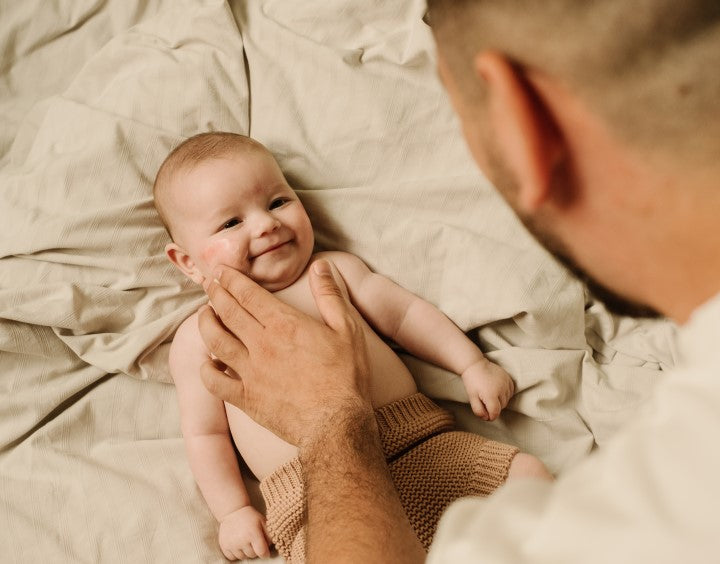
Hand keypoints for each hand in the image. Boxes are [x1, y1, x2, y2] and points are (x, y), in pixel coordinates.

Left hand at [197, 260, 372, 446]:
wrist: (336, 425)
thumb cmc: (346, 377)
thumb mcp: (347, 329)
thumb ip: (330, 295)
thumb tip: (320, 265)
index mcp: (284, 324)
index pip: (248, 294)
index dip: (231, 279)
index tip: (221, 271)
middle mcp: (261, 344)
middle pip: (227, 312)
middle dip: (214, 293)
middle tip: (208, 283)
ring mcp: (250, 372)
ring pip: (215, 341)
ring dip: (206, 324)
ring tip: (204, 314)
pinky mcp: (246, 398)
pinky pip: (214, 382)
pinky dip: (206, 369)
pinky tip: (208, 362)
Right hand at [218, 506, 269, 560]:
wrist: (233, 511)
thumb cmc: (250, 517)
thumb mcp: (262, 522)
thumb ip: (269, 535)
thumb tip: (271, 547)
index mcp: (253, 533)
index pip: (262, 552)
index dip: (265, 553)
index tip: (265, 551)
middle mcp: (242, 540)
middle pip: (252, 555)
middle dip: (255, 550)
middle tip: (253, 541)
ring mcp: (232, 544)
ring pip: (242, 557)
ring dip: (245, 552)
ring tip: (245, 541)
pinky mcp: (224, 546)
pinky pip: (232, 557)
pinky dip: (236, 553)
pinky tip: (238, 544)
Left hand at [461, 358, 514, 419]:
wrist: (475, 364)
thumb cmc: (472, 382)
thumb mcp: (471, 397)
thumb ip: (478, 410)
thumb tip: (487, 418)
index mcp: (490, 395)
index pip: (495, 413)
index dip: (490, 417)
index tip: (485, 415)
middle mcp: (501, 390)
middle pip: (501, 407)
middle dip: (494, 408)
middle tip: (485, 401)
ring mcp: (506, 383)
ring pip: (507, 400)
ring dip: (500, 401)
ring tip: (490, 394)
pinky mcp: (509, 379)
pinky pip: (510, 392)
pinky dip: (505, 394)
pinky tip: (497, 390)